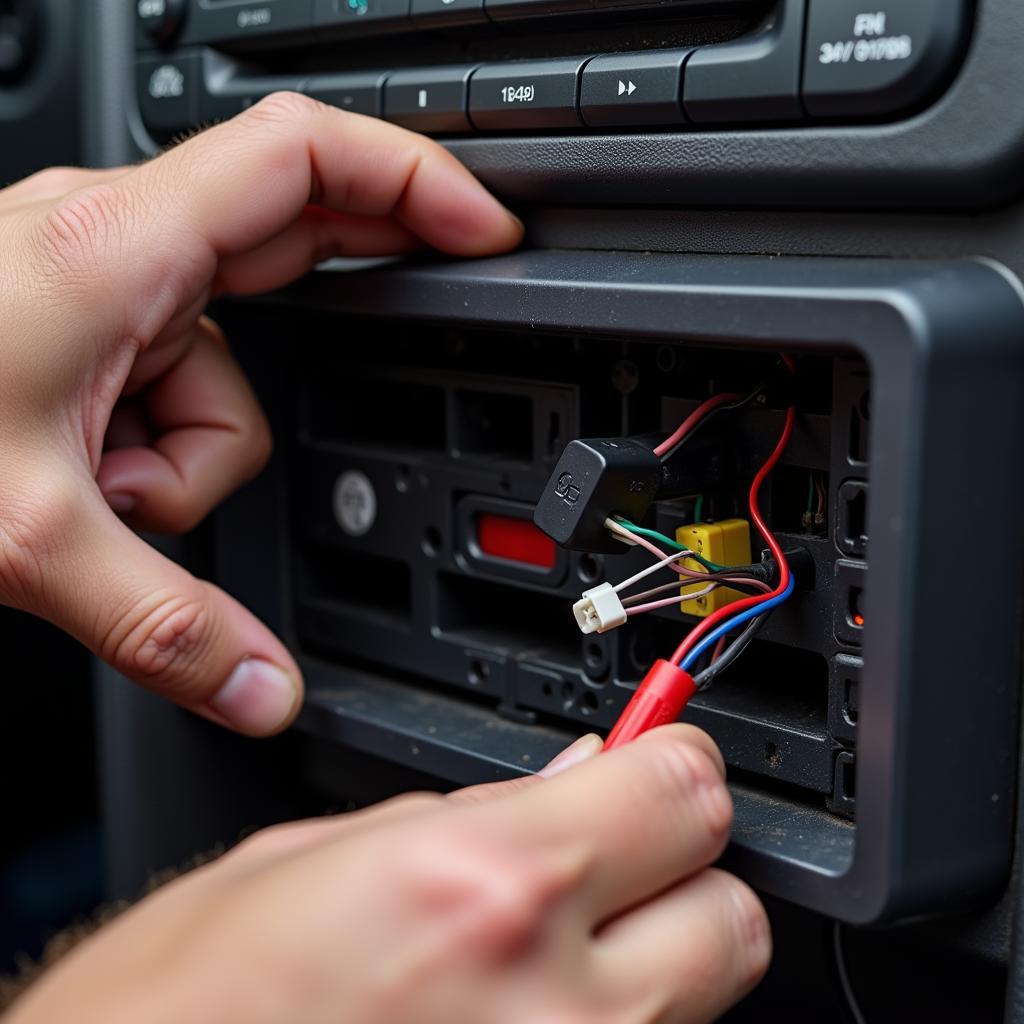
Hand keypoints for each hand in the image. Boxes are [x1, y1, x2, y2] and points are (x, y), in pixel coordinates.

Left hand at [0, 95, 522, 734]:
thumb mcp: (27, 536)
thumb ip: (164, 626)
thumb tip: (262, 689)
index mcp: (124, 252)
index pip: (311, 161)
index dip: (417, 181)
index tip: (488, 226)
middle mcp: (120, 248)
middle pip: (291, 247)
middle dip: (350, 312)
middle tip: (422, 335)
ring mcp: (103, 286)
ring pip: (225, 365)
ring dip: (192, 449)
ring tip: (106, 495)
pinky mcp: (85, 326)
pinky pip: (173, 385)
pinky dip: (154, 448)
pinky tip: (90, 482)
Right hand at [5, 726, 770, 1023]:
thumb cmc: (174, 1008)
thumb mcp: (307, 859)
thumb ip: (462, 815)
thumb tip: (572, 785)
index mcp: (483, 887)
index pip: (684, 791)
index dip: (674, 760)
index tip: (656, 755)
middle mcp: (550, 1007)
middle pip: (733, 915)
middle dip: (683, 871)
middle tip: (615, 861)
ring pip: (704, 1004)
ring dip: (654, 964)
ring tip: (549, 952)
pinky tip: (518, 1012)